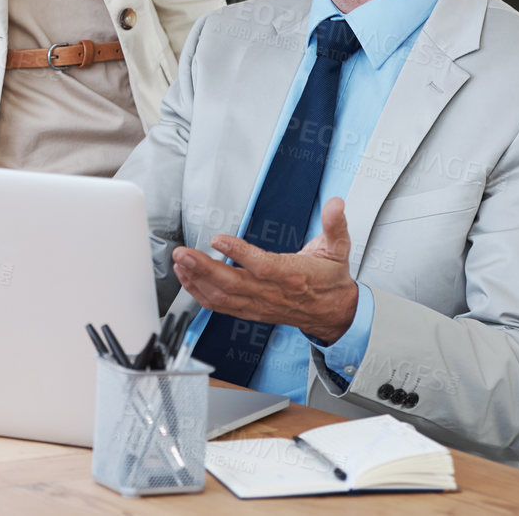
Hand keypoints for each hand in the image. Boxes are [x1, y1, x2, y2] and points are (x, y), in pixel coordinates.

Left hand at [171, 197, 358, 345]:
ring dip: (197, 280)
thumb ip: (335, 225)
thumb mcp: (338, 249)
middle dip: (204, 268)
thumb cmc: (330, 279)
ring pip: (223, 296)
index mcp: (292, 275)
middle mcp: (271, 292)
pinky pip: (221, 306)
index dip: (239, 253)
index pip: (262, 266)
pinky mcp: (250, 310)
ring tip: (180, 263)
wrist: (334, 312)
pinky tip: (187, 279)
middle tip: (183, 253)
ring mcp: (259, 304)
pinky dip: (200, 294)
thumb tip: (335, 204)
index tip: (219, 239)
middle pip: (233, 283)